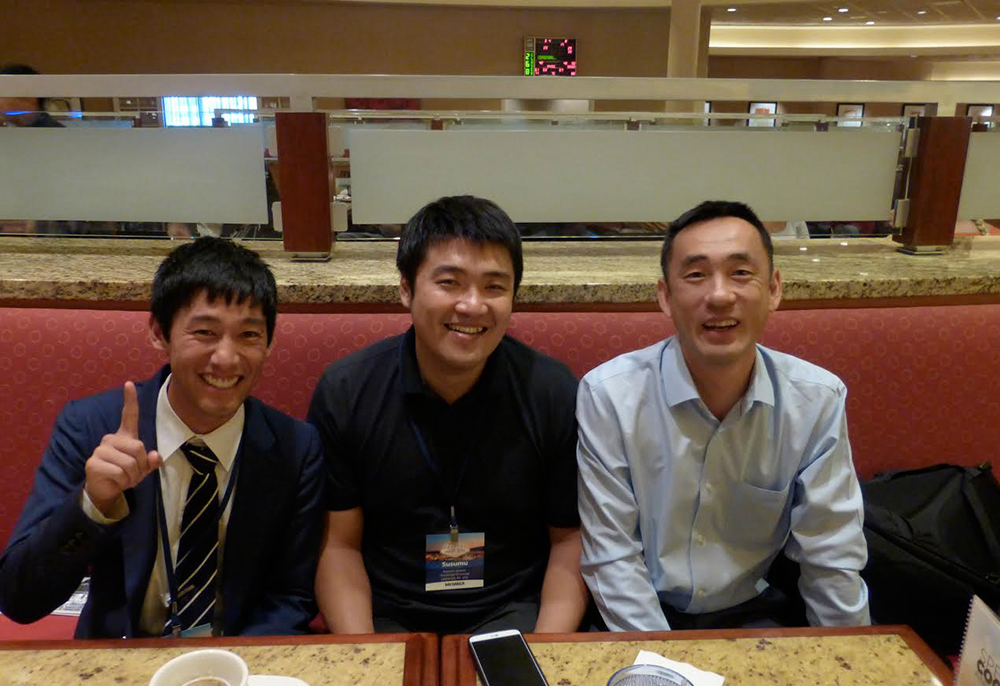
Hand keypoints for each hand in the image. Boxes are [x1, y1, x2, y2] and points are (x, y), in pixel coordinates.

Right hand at [84, 381, 161, 516]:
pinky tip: (116, 482)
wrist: (105, 490)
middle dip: (141, 466)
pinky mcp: (94, 463)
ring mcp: (100, 450)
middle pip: (138, 447)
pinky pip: (120, 472)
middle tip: (132, 473)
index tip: (129, 383)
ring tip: (124, 478)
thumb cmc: (125, 475)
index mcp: (124, 436)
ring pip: (130, 462)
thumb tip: (155, 456)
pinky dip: (123, 481)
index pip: (128, 415)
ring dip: (132, 476)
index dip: (130, 400)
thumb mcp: (143, 469)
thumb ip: (152, 462)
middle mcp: (110, 439)